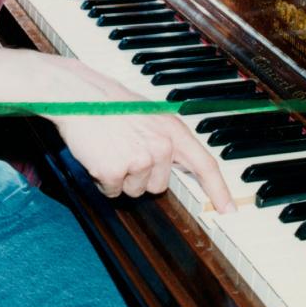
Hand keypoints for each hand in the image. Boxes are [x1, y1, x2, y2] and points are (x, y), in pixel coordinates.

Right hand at [52, 112, 235, 213]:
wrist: (78, 95)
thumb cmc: (110, 105)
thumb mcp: (150, 116)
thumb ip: (166, 140)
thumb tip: (176, 165)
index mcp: (173, 130)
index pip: (205, 165)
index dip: (218, 190)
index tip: (227, 210)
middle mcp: (161, 146)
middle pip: (160, 186)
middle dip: (142, 175)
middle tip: (125, 148)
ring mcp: (139, 159)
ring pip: (135, 190)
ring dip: (121, 177)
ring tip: (110, 148)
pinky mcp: (115, 171)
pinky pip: (113, 191)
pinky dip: (103, 179)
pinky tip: (98, 156)